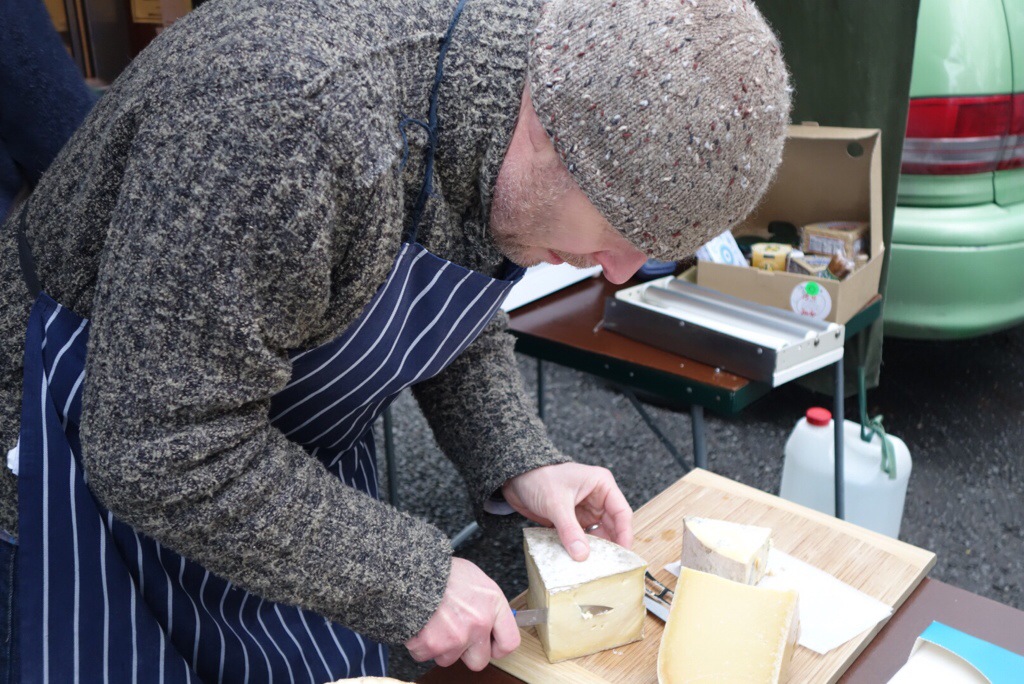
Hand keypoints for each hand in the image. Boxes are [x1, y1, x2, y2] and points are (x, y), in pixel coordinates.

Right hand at [404, 557, 519, 670]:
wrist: (414, 569)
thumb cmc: (443, 570)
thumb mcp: (476, 579)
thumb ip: (486, 604)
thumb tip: (490, 621)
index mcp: (493, 606)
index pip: (509, 642)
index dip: (497, 647)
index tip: (488, 645)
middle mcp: (478, 625)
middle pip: (478, 661)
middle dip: (465, 652)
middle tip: (455, 635)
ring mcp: (455, 638)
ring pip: (448, 658)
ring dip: (440, 646)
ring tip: (433, 623)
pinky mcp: (431, 645)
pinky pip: (424, 655)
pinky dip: (419, 644)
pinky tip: (420, 625)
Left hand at [501, 463, 632, 560]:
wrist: (514, 477)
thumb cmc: (538, 477)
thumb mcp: (556, 503)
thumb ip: (570, 530)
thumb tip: (582, 555)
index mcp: (602, 485)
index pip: (621, 512)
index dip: (624, 534)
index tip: (623, 555)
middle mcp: (597, 498)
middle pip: (612, 526)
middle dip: (610, 546)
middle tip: (610, 568)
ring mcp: (585, 510)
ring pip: (597, 535)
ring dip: (595, 550)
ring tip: (593, 568)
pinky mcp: (573, 521)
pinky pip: (582, 538)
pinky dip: (581, 549)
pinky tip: (579, 562)